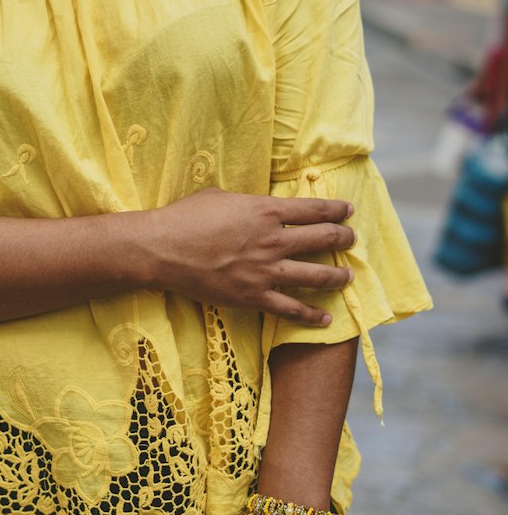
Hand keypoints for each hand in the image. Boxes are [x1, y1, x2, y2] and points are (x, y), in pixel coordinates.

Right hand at [145, 188, 355, 325]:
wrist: (162, 249)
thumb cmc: (186, 217)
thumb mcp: (220, 196)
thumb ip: (247, 202)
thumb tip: (257, 206)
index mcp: (265, 210)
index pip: (314, 209)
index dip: (337, 210)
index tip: (348, 212)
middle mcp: (273, 240)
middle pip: (323, 239)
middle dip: (344, 238)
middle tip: (351, 239)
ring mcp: (266, 271)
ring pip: (317, 275)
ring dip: (338, 276)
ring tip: (347, 276)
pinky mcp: (254, 297)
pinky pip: (292, 309)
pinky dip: (312, 315)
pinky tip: (326, 318)